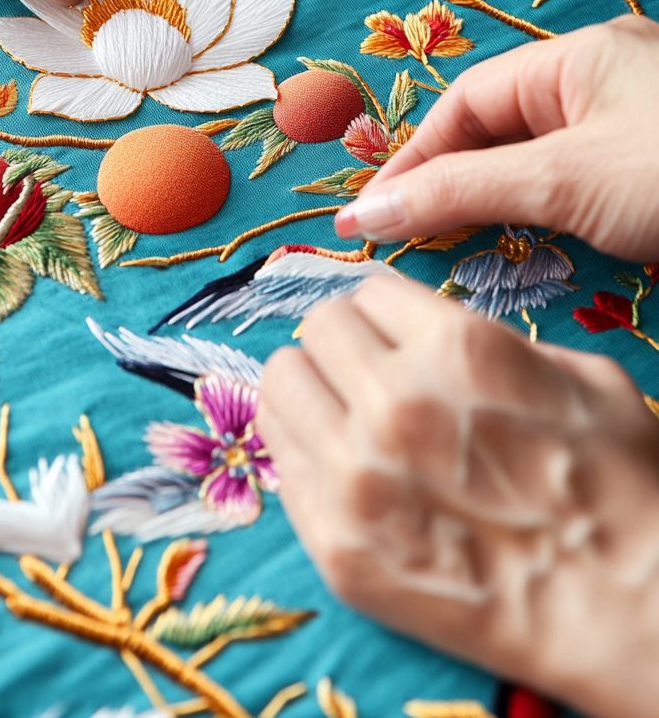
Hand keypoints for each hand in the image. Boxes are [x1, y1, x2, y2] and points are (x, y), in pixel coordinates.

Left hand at [258, 276, 658, 717]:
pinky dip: (304, 450)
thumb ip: (490, 340)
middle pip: (317, 329)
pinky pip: (281, 462)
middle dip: (344, 343)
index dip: (387, 314)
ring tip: (341, 411)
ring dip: (311, 388)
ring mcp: (357, 478)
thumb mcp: (578, 376)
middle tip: (367, 371)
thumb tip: (428, 332)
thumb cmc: (618, 490)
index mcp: (454, 347)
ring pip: (281, 385)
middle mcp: (393, 402)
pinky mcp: (337, 545)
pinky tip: (338, 462)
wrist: (626, 614)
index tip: (395, 335)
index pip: (368, 291)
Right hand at [334, 16, 658, 262]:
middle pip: (500, 130)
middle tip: (402, 237)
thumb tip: (370, 211)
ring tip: (451, 250)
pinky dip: (545, 215)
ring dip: (498, 203)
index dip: (414, 158)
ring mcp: (635, 124)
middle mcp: (604, 78)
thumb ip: (466, 192)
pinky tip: (528, 249)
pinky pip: (579, 185)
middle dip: (450, 182)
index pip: (468, 102)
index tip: (371, 213)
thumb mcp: (567, 180)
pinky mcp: (653, 170)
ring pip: (539, 162)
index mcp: (579, 56)